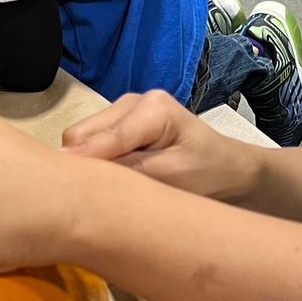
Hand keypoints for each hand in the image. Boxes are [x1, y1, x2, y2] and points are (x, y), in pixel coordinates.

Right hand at [61, 90, 257, 200]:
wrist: (230, 171)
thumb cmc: (208, 175)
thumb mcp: (170, 178)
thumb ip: (127, 170)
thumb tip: (79, 172)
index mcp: (150, 108)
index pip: (94, 140)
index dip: (80, 170)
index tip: (71, 199)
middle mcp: (131, 102)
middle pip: (78, 137)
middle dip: (86, 167)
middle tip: (105, 196)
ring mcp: (122, 112)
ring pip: (78, 141)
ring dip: (92, 166)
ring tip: (117, 187)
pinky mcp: (117, 126)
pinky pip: (88, 146)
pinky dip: (96, 165)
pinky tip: (117, 179)